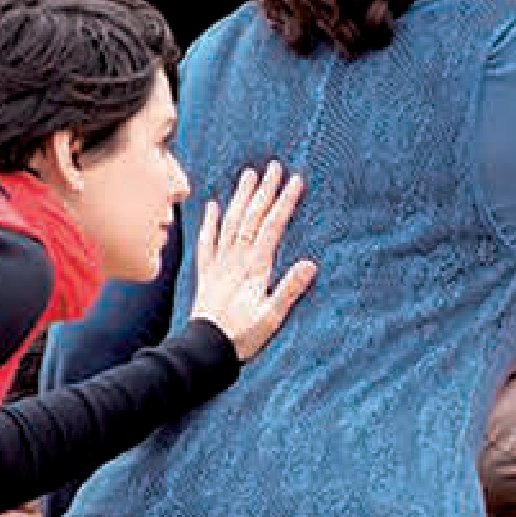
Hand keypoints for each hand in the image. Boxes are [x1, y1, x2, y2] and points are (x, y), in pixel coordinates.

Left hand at [186, 161, 314, 359]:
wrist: (205, 350)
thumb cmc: (242, 336)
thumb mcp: (272, 317)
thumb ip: (289, 290)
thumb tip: (310, 264)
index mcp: (254, 268)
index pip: (271, 227)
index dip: (284, 203)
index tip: (295, 180)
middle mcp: (235, 260)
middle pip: (251, 218)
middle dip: (264, 191)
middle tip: (274, 167)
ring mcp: (219, 265)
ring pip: (230, 223)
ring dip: (240, 198)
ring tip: (249, 175)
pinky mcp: (207, 274)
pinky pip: (207, 242)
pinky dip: (209, 222)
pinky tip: (212, 206)